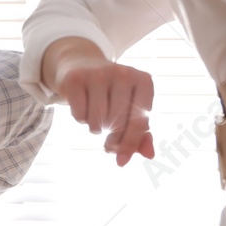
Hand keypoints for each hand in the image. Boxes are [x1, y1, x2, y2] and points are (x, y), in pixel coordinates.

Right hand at [40, 37, 154, 165]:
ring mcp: (98, 73)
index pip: (139, 121)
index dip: (130, 143)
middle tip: (108, 140)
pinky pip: (79, 115)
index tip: (122, 160)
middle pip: (117, 123)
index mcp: (143, 81)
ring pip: (97, 121)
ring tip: (97, 116)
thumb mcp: (131, 109)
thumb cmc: (113, 93)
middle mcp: (123, 73)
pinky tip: (83, 106)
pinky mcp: (76, 78)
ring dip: (95, 128)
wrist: (82, 65)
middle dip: (111, 139)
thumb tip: (149, 155)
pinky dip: (80, 119)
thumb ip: (142, 134)